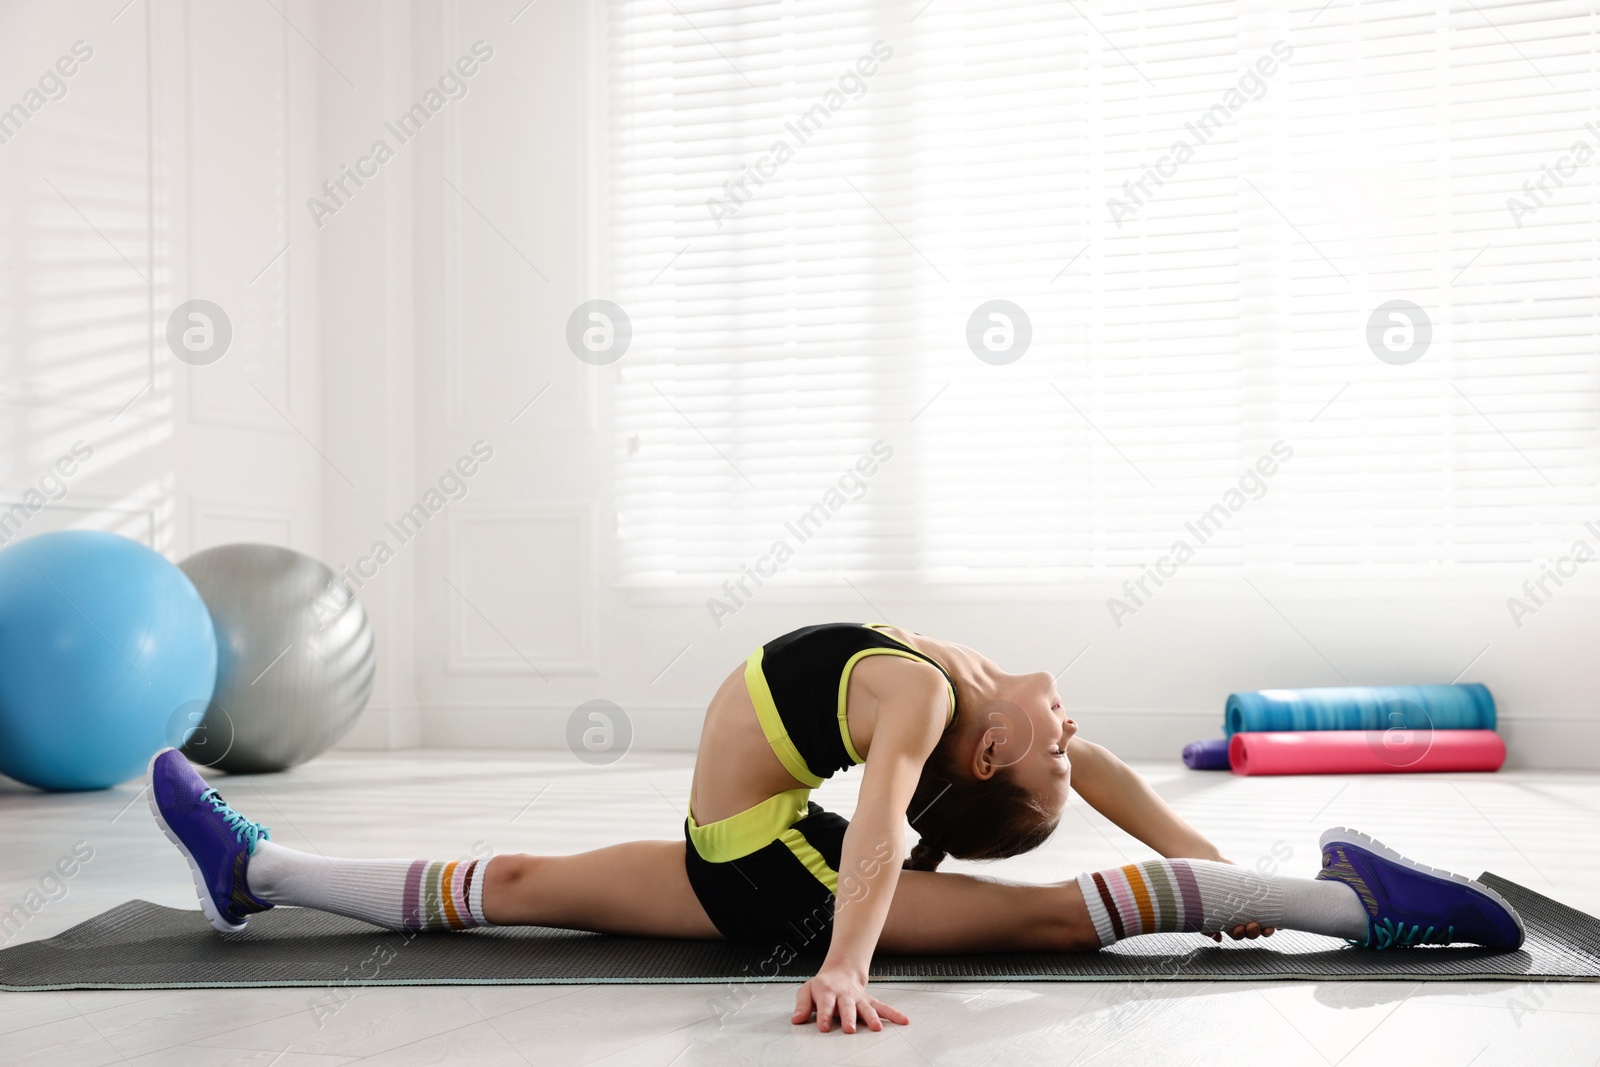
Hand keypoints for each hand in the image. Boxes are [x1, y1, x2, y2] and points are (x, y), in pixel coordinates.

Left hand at [792, 965, 908, 1033]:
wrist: (841, 971)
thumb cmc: (822, 986)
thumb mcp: (806, 991)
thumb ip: (802, 1005)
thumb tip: (796, 1019)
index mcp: (827, 992)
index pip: (825, 1005)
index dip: (824, 1016)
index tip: (824, 1027)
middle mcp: (845, 995)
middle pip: (847, 1007)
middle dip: (849, 1017)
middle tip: (850, 1029)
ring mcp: (859, 998)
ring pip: (866, 1008)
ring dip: (872, 1018)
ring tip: (878, 1029)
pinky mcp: (869, 1001)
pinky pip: (883, 1007)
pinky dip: (894, 1014)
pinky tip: (904, 1020)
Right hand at [1205, 856, 1274, 941]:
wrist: (1205, 863)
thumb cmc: (1199, 885)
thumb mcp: (1198, 903)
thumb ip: (1205, 922)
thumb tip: (1219, 938)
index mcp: (1227, 919)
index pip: (1236, 933)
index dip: (1240, 934)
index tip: (1238, 929)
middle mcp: (1240, 915)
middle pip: (1250, 931)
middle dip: (1253, 932)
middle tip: (1251, 926)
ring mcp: (1250, 905)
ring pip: (1262, 923)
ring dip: (1266, 929)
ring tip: (1267, 927)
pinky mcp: (1257, 893)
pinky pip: (1270, 907)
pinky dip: (1278, 916)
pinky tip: (1283, 921)